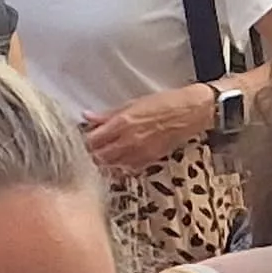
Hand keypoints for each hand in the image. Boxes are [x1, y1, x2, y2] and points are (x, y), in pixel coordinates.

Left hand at [82, 84, 213, 175]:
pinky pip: (128, 169)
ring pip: (111, 166)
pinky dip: (119, 167)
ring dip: (103, 163)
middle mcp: (129, 141)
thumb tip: (88, 117)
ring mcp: (139, 153)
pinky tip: (117, 161)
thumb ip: (107, 114)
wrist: (192, 112)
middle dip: (90, 155)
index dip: (83, 142)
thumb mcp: (132, 104)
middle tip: (86, 151)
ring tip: (100, 156)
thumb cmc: (165, 103)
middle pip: (98, 157)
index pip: (92, 141)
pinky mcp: (150, 160)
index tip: (79, 140)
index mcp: (121, 124)